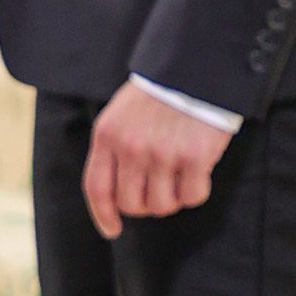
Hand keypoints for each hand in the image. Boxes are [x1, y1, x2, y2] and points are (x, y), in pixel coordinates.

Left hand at [84, 83, 228, 239]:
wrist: (196, 66)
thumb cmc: (159, 92)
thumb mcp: (121, 113)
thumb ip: (113, 148)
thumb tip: (114, 194)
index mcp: (108, 136)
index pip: (97, 188)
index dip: (103, 215)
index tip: (112, 230)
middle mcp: (131, 148)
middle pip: (130, 204)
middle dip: (144, 205)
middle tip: (158, 190)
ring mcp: (163, 154)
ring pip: (161, 205)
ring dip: (171, 199)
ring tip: (179, 177)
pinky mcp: (195, 157)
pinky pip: (192, 197)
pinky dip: (196, 191)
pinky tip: (199, 172)